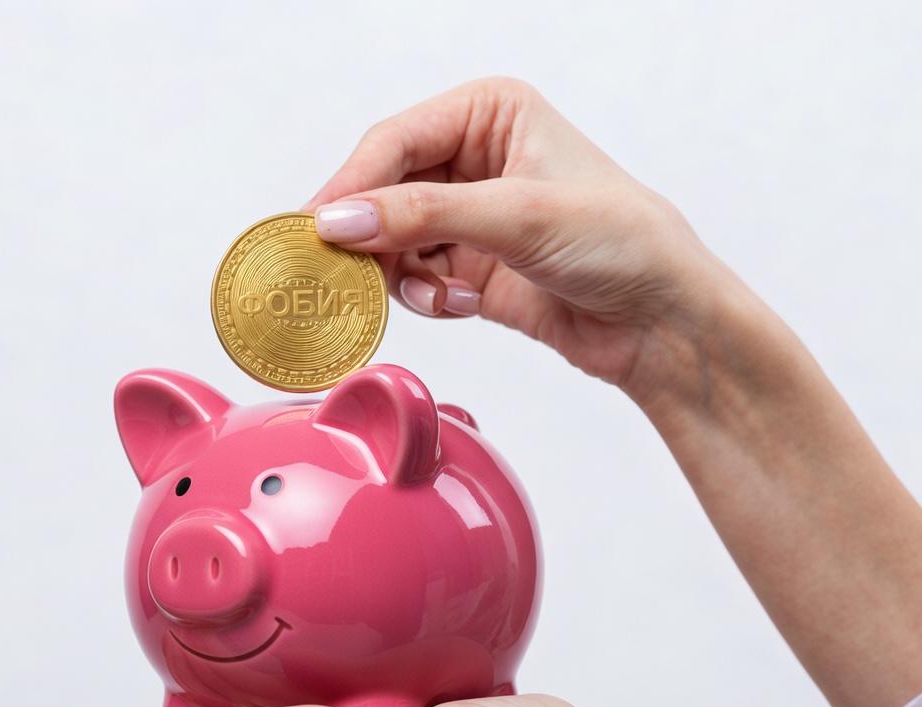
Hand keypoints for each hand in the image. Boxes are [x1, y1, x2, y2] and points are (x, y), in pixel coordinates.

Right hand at [305, 76, 756, 406]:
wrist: (662, 322)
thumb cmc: (622, 243)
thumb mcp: (519, 215)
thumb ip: (422, 215)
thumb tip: (340, 222)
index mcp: (490, 114)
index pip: (394, 142)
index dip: (351, 185)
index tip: (315, 229)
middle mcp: (475, 159)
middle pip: (383, 192)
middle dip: (372, 236)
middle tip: (345, 273)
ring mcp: (471, 216)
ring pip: (392, 241)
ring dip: (404, 274)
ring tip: (439, 292)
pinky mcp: (470, 267)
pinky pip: (415, 279)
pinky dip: (428, 297)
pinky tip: (464, 304)